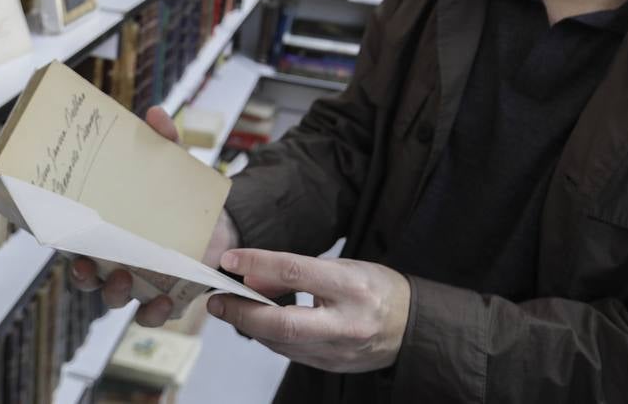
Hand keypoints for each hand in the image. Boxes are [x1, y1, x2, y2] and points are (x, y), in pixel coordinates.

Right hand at [69, 107, 240, 326]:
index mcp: (107, 228)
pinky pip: (149, 314)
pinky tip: (162, 303)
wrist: (220, 224)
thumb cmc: (180, 196)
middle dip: (81, 274)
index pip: (73, 236)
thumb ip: (164, 141)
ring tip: (123, 279)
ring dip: (113, 293)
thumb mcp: (174, 166)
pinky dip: (152, 313)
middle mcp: (114, 258)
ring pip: (112, 296)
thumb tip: (155, 113)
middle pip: (85, 274)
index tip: (51, 233)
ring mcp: (137, 280)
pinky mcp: (164, 296)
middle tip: (86, 264)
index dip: (57, 237)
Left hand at [205, 248, 410, 372]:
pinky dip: (269, 336)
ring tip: (230, 306)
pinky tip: (257, 322)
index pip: (296, 271)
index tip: (230, 259)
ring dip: (250, 325)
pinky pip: (290, 353)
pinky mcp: (331, 367)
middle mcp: (346, 323)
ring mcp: (339, 351)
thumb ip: (299, 271)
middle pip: (283, 323)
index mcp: (352, 287)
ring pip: (281, 343)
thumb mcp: (342, 266)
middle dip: (242, 313)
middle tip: (217, 300)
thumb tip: (253, 277)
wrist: (410, 327)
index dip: (258, 263)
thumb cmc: (376, 288)